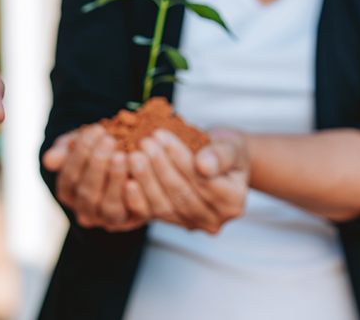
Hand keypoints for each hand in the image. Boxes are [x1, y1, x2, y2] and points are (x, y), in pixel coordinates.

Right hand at [43, 126, 148, 231]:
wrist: (125, 158)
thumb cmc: (96, 150)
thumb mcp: (78, 146)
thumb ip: (63, 151)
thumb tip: (49, 160)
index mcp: (68, 194)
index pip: (69, 177)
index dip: (80, 155)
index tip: (93, 132)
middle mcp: (86, 212)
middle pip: (87, 193)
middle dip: (98, 165)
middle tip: (108, 140)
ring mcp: (109, 219)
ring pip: (110, 206)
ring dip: (115, 180)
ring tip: (123, 155)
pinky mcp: (134, 220)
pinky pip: (134, 213)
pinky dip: (135, 197)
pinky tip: (135, 178)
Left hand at [125, 128, 248, 233]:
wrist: (214, 159)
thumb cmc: (223, 150)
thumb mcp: (230, 145)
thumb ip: (220, 155)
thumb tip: (204, 165)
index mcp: (234, 202)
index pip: (204, 181)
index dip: (180, 159)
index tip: (161, 136)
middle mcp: (214, 219)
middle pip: (182, 195)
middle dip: (160, 167)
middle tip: (143, 144)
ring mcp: (191, 224)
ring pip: (164, 206)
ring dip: (146, 180)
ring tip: (133, 155)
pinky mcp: (170, 221)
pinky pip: (150, 214)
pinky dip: (136, 198)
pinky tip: (125, 179)